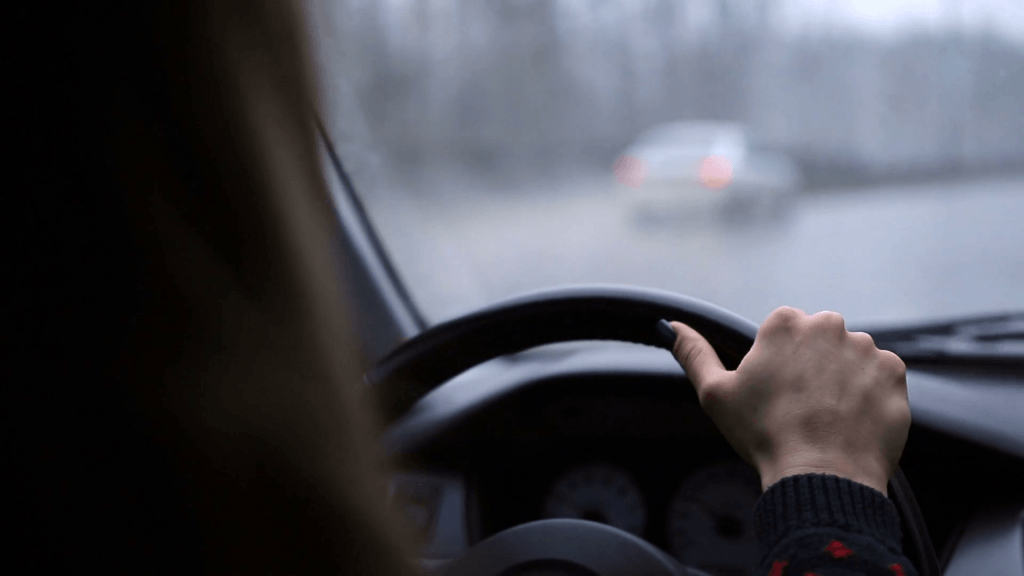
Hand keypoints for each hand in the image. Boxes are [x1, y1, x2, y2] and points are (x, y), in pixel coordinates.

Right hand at [669, 307, 910, 494]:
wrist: (822, 474)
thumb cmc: (764, 435)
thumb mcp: (715, 394)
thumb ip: (693, 353)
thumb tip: (670, 327)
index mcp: (785, 323)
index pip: (783, 331)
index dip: (779, 364)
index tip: (777, 392)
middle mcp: (829, 326)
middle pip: (820, 340)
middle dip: (814, 366)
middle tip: (802, 407)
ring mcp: (866, 348)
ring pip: (851, 358)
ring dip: (843, 380)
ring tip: (828, 418)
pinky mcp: (894, 373)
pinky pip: (881, 378)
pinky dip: (870, 396)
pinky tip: (851, 421)